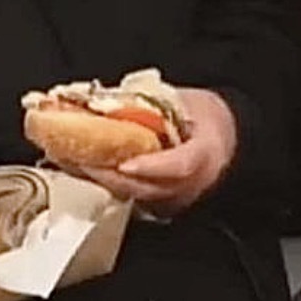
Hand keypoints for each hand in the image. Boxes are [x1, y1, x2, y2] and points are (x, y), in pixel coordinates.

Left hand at [77, 88, 237, 216]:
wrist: (227, 137)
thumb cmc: (204, 115)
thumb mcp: (184, 99)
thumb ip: (150, 101)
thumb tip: (105, 97)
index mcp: (204, 154)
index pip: (179, 166)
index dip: (150, 167)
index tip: (124, 163)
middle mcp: (191, 184)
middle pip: (149, 188)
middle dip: (111, 176)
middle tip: (79, 159)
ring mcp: (176, 198)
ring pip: (135, 196)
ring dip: (103, 181)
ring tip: (73, 162)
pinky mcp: (163, 202)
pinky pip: (133, 197)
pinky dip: (108, 183)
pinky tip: (85, 169)